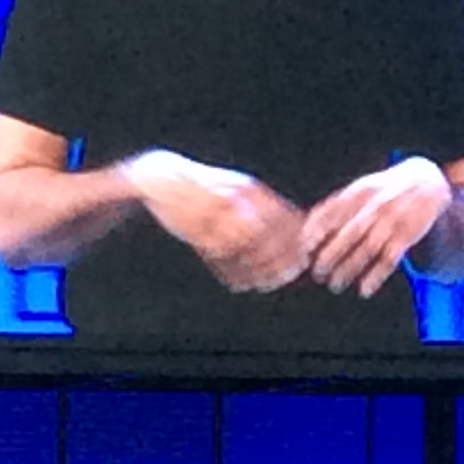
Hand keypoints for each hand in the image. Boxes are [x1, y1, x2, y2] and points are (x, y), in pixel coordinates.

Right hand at [122, 151, 307, 292]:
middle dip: (282, 259)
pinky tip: (238, 283)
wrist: (161, 180)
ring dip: (259, 270)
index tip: (303, 259)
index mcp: (249, 189)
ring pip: (250, 249)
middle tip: (287, 275)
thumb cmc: (203, 189)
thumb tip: (293, 226)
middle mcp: (237, 200)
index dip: (297, 240)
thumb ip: (259, 206)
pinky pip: (224, 257)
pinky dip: (234, 274)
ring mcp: (218, 215)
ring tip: (263, 283)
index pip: (284, 216)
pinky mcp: (199, 230)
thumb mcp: (234, 188)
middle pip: (271, 235)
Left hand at [303, 158, 453, 296]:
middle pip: (347, 236)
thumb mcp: (362, 188)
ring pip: (366, 250)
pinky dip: (376, 277)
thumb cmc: (385, 189)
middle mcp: (374, 206)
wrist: (427, 182)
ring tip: (335, 285)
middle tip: (317, 275)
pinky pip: (389, 260)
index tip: (303, 252)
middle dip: (329, 258)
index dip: (315, 235)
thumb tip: (308, 226)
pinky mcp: (407, 235)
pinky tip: (364, 290)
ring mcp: (391, 221)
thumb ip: (338, 205)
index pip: (331, 214)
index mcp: (358, 193)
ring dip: (348, 271)